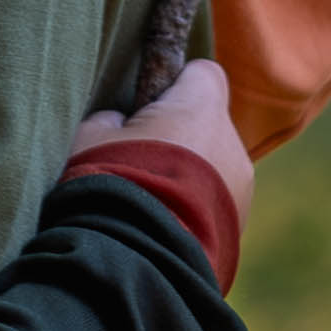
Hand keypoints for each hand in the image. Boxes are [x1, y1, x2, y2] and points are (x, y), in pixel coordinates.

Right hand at [71, 51, 255, 235]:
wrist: (138, 257)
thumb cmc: (112, 184)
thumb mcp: (90, 140)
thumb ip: (109, 121)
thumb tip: (118, 123)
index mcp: (200, 108)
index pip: (204, 73)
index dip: (177, 85)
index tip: (149, 105)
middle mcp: (231, 142)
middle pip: (209, 124)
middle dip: (181, 137)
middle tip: (141, 162)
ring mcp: (241, 186)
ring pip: (215, 166)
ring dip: (190, 177)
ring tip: (152, 203)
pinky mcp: (239, 224)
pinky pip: (216, 204)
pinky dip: (195, 209)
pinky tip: (164, 227)